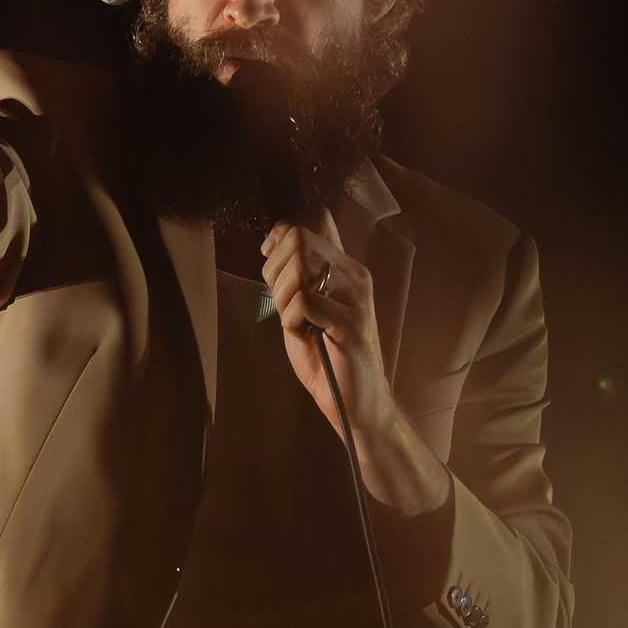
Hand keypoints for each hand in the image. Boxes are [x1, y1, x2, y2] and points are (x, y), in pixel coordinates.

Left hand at [261, 212, 450, 515]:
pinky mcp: (352, 323)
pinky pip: (303, 302)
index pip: (311, 221)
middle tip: (281, 305)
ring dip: (282, 298)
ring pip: (300, 267)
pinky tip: (305, 336)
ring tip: (295, 323)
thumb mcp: (304, 310)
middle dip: (274, 271)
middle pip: (298, 239)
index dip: (281, 234)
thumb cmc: (328, 359)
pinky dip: (291, 321)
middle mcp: (355, 275)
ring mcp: (357, 297)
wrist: (358, 406)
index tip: (269, 259)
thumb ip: (293, 279)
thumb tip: (273, 245)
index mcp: (345, 268)